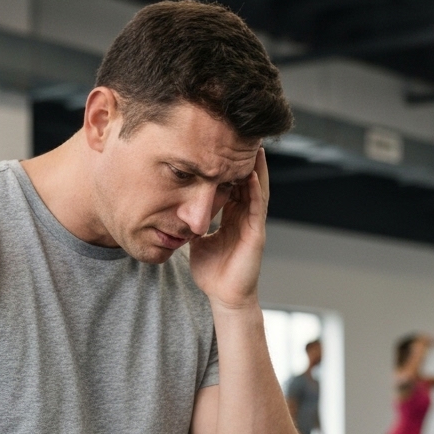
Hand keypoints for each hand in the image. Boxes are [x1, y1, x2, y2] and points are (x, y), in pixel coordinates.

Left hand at [188, 147, 268, 309]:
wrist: (225, 297)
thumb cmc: (213, 273)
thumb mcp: (197, 241)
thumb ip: (192, 224)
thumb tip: (176, 211)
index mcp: (233, 218)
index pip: (233, 185)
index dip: (229, 166)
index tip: (222, 145)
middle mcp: (245, 217)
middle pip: (247, 181)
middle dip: (246, 159)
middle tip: (242, 135)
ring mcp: (253, 225)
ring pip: (257, 189)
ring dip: (256, 168)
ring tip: (254, 147)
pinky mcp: (256, 235)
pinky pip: (257, 208)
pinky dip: (255, 190)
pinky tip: (251, 174)